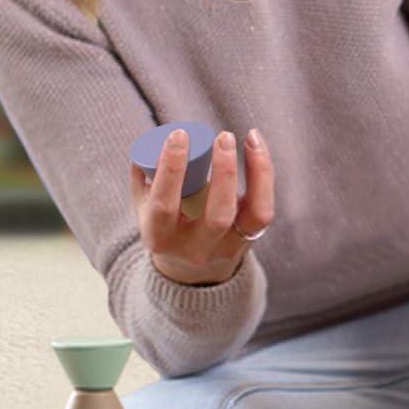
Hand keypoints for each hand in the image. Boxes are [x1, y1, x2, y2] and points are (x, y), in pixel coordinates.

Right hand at [133, 127, 273, 285]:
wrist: (192, 273)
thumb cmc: (166, 227)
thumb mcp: (146, 210)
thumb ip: (144, 179)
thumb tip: (149, 143)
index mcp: (161, 239)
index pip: (165, 205)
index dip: (171, 169)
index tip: (179, 135)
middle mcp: (197, 249)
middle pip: (217, 215)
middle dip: (224, 172)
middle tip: (223, 137)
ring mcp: (228, 247)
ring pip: (252, 215)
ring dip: (255, 173)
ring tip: (249, 138)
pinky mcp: (250, 240)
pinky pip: (263, 209)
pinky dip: (264, 176)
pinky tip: (256, 148)